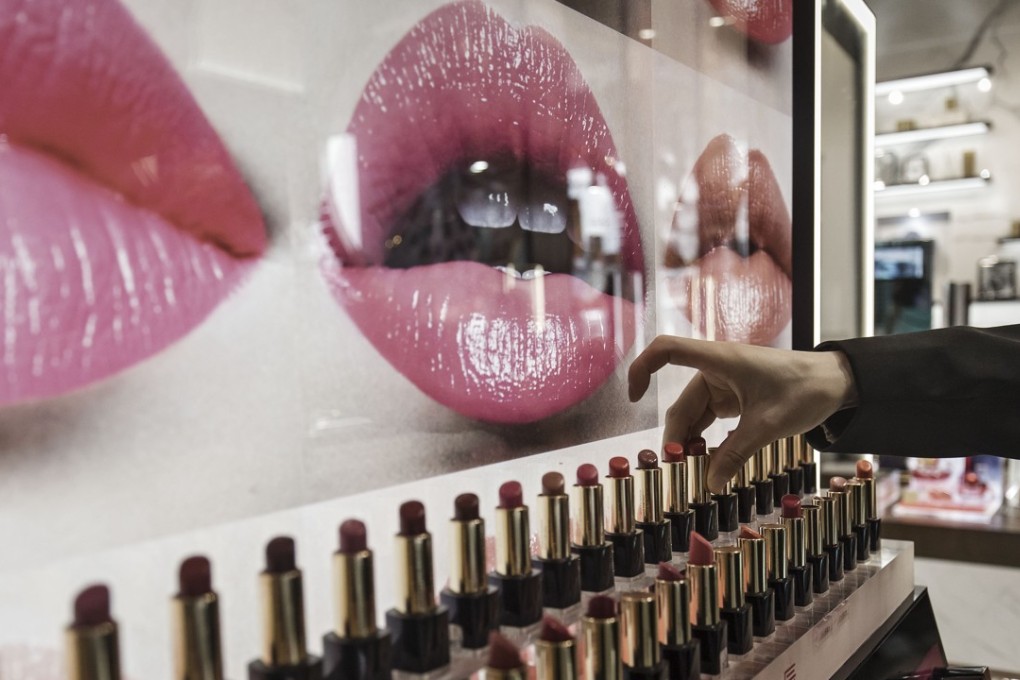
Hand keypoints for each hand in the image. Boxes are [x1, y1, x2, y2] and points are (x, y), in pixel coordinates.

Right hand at [628, 335, 857, 491]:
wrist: (837, 383)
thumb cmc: (805, 390)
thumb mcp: (769, 426)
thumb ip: (735, 454)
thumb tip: (709, 483)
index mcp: (720, 360)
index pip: (666, 350)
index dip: (642, 368)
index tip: (633, 398)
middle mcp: (715, 369)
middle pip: (680, 402)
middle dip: (676, 436)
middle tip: (679, 471)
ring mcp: (724, 385)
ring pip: (694, 416)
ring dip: (691, 443)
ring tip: (694, 473)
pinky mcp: (733, 398)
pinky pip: (709, 420)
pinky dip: (706, 441)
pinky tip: (708, 463)